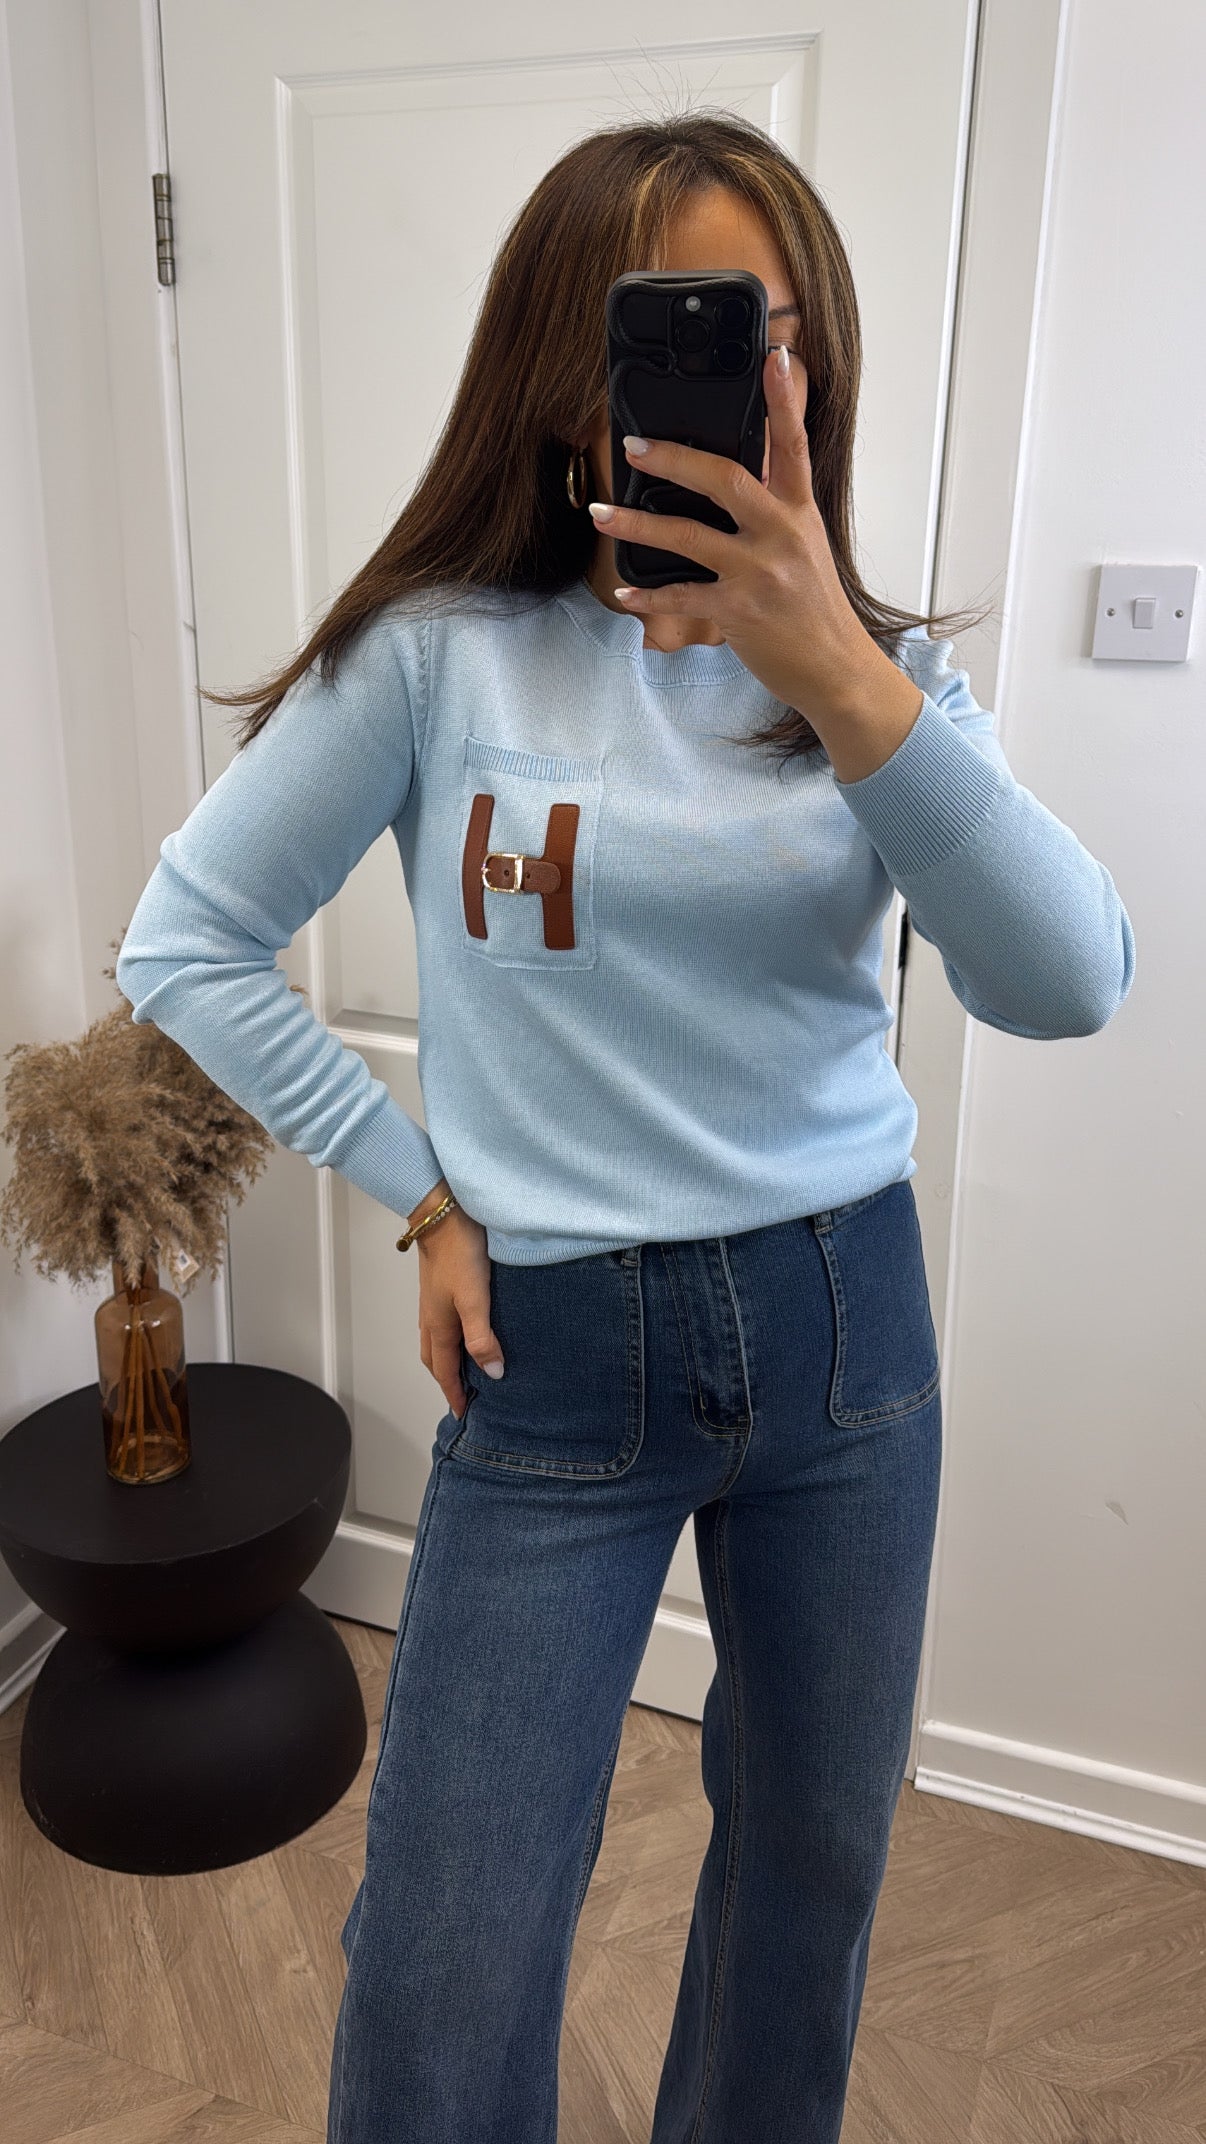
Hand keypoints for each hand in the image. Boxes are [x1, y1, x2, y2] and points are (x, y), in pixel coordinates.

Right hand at [408, 1183, 504, 1420]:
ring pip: (435, 1342)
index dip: (453, 1393)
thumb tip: (492, 1373)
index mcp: (438, 1326)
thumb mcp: (475, 1300)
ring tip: (463, 1371)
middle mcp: (431, 1318)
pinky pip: (440, 1325)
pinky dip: (449, 1340)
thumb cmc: (460, 1254)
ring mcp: (432, 1302)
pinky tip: (464, 1331)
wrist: (443, 1216)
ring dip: (446, 1361)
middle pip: (434, 1360)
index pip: (444, 1371)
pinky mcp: (439, 1288)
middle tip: (461, 1397)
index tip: (462, 1413)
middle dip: (445, 1381)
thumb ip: (482, 1337)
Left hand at [588, 344, 913, 736]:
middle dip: (672, 459)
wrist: (837, 671)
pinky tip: (622, 592)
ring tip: (600, 513)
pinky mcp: (740, 612)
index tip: (774, 354)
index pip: (794, 443)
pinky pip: (681, 596)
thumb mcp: (806, 548)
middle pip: (725, 479)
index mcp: (801, 512)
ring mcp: (761, 574)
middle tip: (632, 444)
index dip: (783, 398)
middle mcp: (783, 535)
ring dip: (636, 525)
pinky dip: (647, 594)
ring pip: (687, 536)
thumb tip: (738, 474)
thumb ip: (774, 509)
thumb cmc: (814, 609)